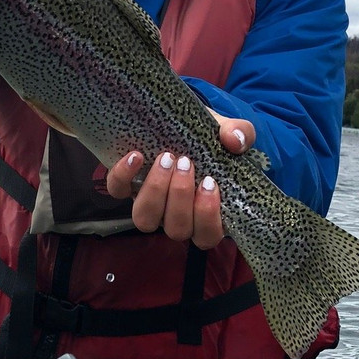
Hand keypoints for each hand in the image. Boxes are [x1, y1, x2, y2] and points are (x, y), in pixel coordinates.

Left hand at [105, 111, 255, 249]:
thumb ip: (241, 134)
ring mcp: (149, 203)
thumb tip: (236, 140)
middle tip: (186, 162)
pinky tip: (136, 156)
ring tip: (166, 159)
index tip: (210, 183)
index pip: (207, 237)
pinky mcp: (126, 186)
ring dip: (155, 191)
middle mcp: (175, 216)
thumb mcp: (228, 132)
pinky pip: (117, 190)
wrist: (181, 121)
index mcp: (204, 214)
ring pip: (145, 219)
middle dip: (180, 196)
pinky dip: (124, 176)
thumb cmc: (209, 138)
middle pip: (175, 229)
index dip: (207, 217)